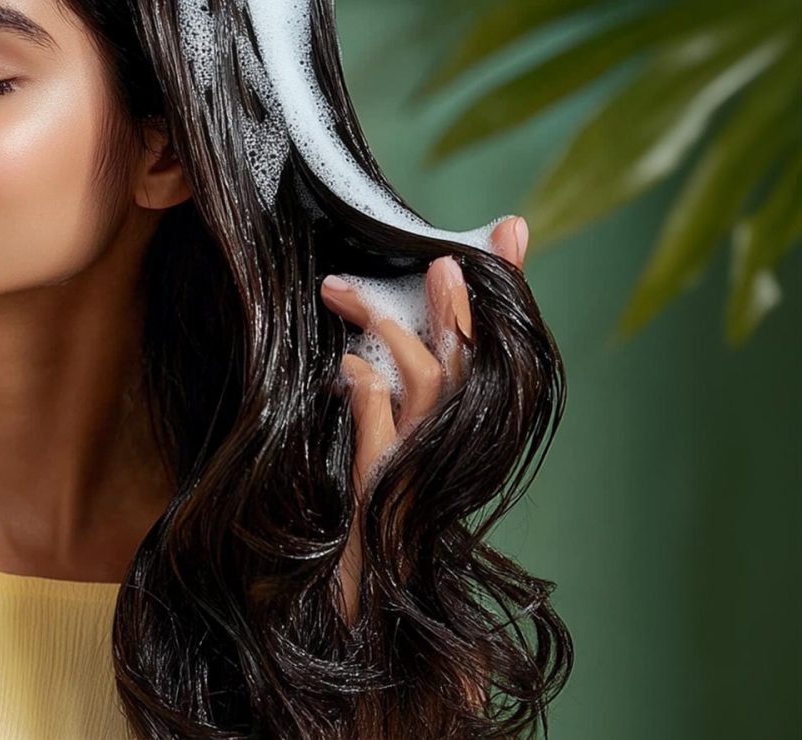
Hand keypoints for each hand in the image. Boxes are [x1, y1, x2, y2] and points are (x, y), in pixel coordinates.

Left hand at [320, 215, 528, 623]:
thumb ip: (374, 411)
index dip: (502, 292)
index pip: (488, 350)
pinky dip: (364, 391)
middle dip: (458, 298)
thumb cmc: (369, 542)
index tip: (510, 231)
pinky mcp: (392, 492)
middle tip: (437, 252)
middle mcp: (456, 449)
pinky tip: (345, 368)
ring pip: (430, 381)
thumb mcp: (374, 462)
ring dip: (390, 330)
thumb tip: (354, 362)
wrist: (373, 621)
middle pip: (471, 357)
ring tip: (343, 293)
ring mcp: (426, 470)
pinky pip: (384, 428)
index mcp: (461, 434)